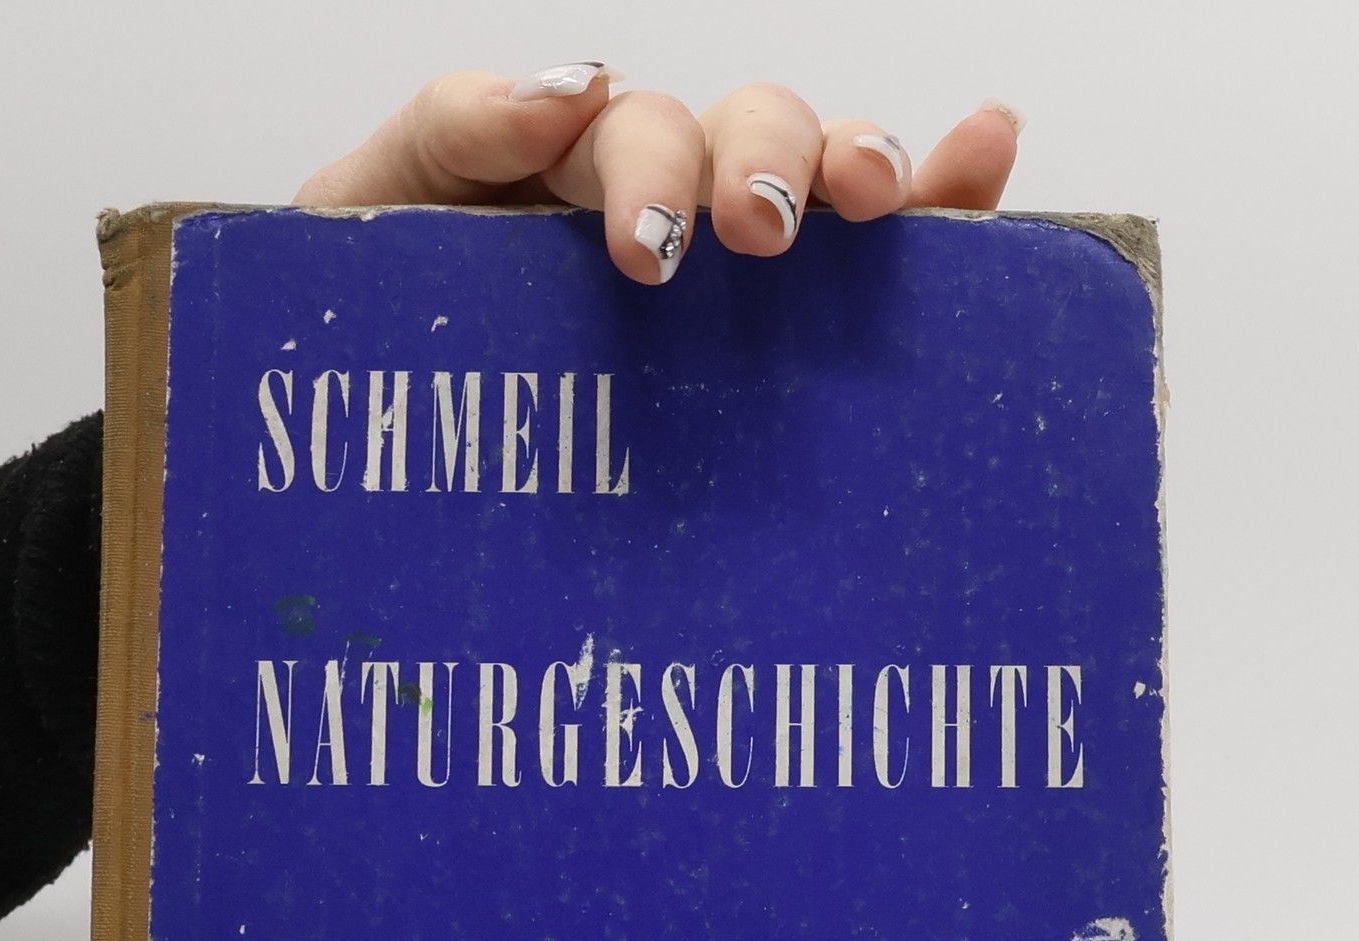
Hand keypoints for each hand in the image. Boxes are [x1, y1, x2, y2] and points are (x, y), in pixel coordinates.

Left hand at [293, 67, 1021, 285]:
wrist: (393, 438)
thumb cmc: (391, 335)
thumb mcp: (372, 220)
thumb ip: (447, 135)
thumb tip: (566, 84)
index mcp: (562, 171)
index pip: (619, 125)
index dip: (644, 166)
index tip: (646, 251)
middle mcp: (662, 198)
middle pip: (731, 131)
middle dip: (755, 164)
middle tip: (750, 237)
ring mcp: (733, 260)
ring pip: (811, 170)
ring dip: (850, 163)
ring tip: (867, 200)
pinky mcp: (794, 327)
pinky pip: (881, 239)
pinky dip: (946, 189)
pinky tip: (986, 149)